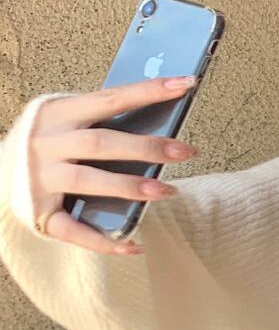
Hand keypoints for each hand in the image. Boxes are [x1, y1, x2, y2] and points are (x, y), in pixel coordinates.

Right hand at [21, 75, 199, 254]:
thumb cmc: (45, 146)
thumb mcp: (63, 122)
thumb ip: (98, 122)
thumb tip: (156, 122)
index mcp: (56, 112)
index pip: (109, 98)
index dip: (148, 92)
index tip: (185, 84)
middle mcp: (46, 143)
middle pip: (103, 143)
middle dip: (148, 147)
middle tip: (187, 151)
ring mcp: (41, 179)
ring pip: (90, 181)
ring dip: (131, 187)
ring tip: (168, 191)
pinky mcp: (40, 213)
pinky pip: (76, 231)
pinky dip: (106, 241)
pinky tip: (135, 245)